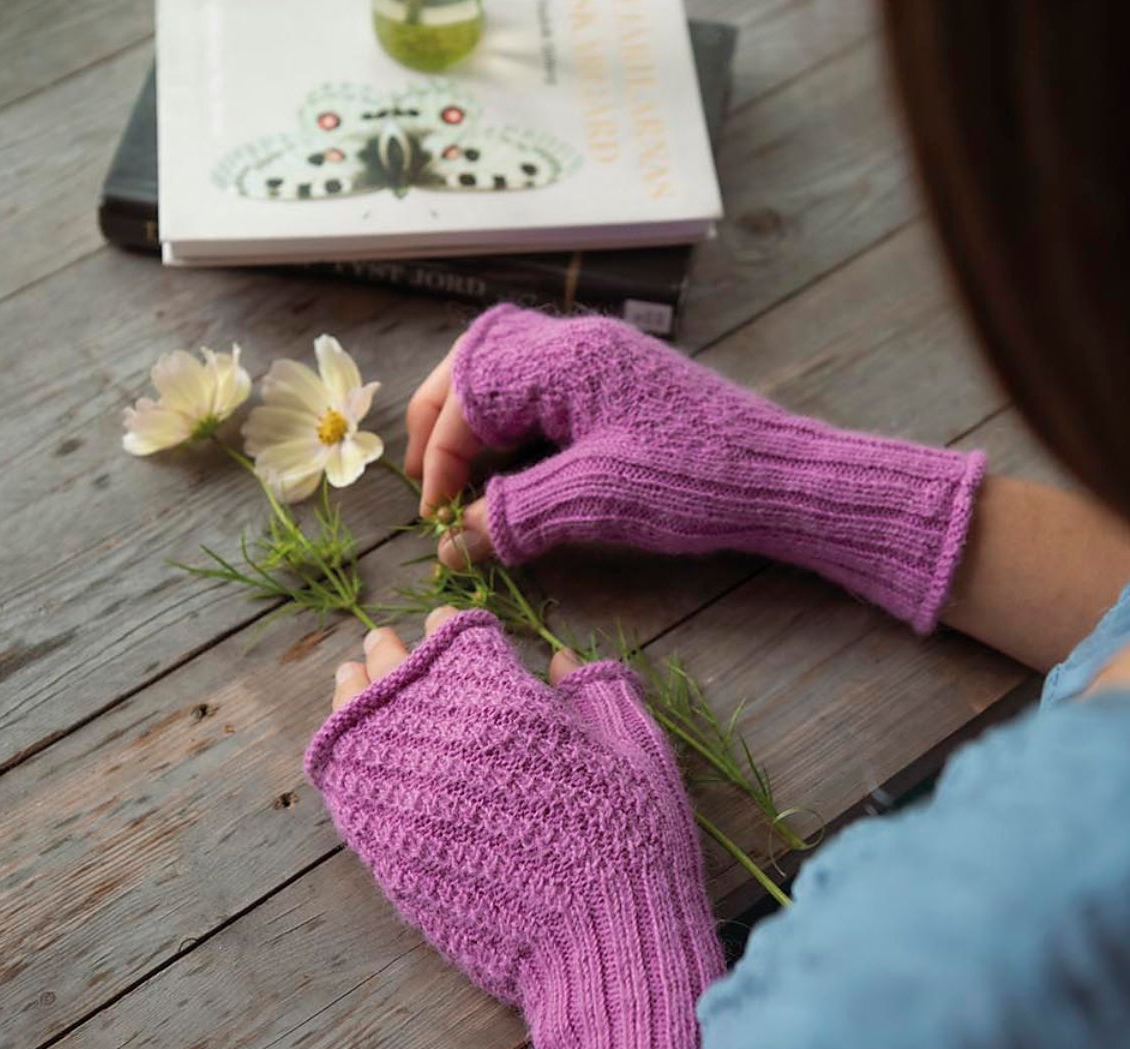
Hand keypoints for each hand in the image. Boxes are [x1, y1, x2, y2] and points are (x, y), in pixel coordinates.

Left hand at [304, 605, 723, 1048]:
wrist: (603, 941)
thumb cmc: (634, 847)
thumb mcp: (637, 753)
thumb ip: (597, 696)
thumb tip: (561, 659)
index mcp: (507, 702)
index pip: (458, 642)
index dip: (453, 633)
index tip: (447, 629)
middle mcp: (445, 738)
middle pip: (396, 674)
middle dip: (391, 656)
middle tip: (383, 647)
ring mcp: (409, 797)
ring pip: (357, 723)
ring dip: (353, 695)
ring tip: (352, 679)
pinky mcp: (390, 851)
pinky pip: (346, 789)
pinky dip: (342, 760)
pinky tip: (342, 748)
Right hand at [404, 303, 985, 632]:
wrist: (782, 478)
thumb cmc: (695, 482)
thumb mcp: (595, 501)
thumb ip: (514, 516)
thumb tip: (450, 544)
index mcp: (564, 358)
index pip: (467, 393)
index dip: (441, 458)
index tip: (437, 520)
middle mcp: (573, 344)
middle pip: (472, 366)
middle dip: (439, 425)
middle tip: (428, 487)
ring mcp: (595, 361)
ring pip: (500, 374)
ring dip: (469, 424)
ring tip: (457, 481)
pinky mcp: (613, 387)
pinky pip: (536, 393)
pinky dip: (507, 429)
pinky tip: (507, 472)